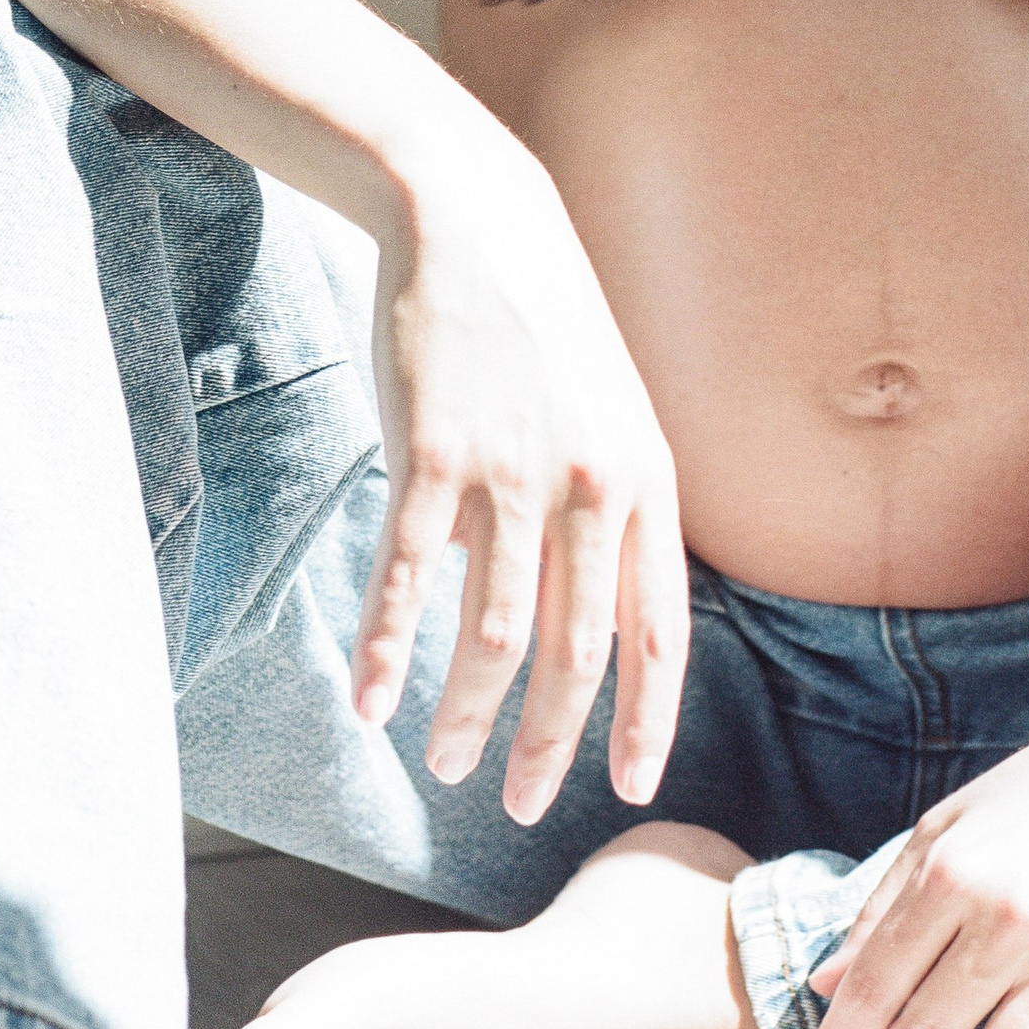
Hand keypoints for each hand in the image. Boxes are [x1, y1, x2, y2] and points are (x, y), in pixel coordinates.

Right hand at [350, 165, 687, 823]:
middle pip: (575, 653)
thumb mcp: (613, 418)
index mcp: (648, 481)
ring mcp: (512, 469)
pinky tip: (369, 703)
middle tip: (522, 806)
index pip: (659, 631)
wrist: (478, 222)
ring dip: (468, 716)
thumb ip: (614, 515)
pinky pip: (409, 578)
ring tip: (445, 763)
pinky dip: (388, 652)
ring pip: (494, 635)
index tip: (630, 788)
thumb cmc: (546, 331)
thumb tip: (596, 626)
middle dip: (549, 744)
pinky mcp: (433, 450)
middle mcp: (592, 484)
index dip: (646, 718)